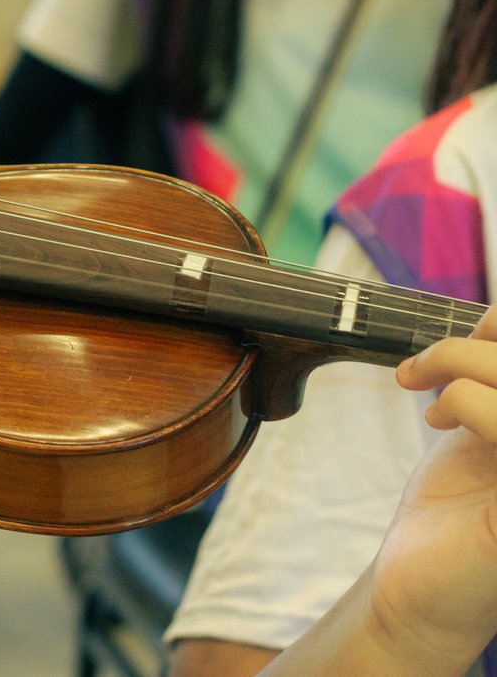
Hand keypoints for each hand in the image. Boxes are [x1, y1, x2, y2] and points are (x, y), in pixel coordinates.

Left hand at [372, 304, 496, 668]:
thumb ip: (496, 377)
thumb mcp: (484, 431)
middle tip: (421, 368)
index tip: (476, 335)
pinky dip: (466, 398)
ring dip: (461, 364)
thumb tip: (496, 320)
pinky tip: (438, 416)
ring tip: (425, 389)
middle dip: (473, 345)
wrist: (417, 586)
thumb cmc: (457, 512)